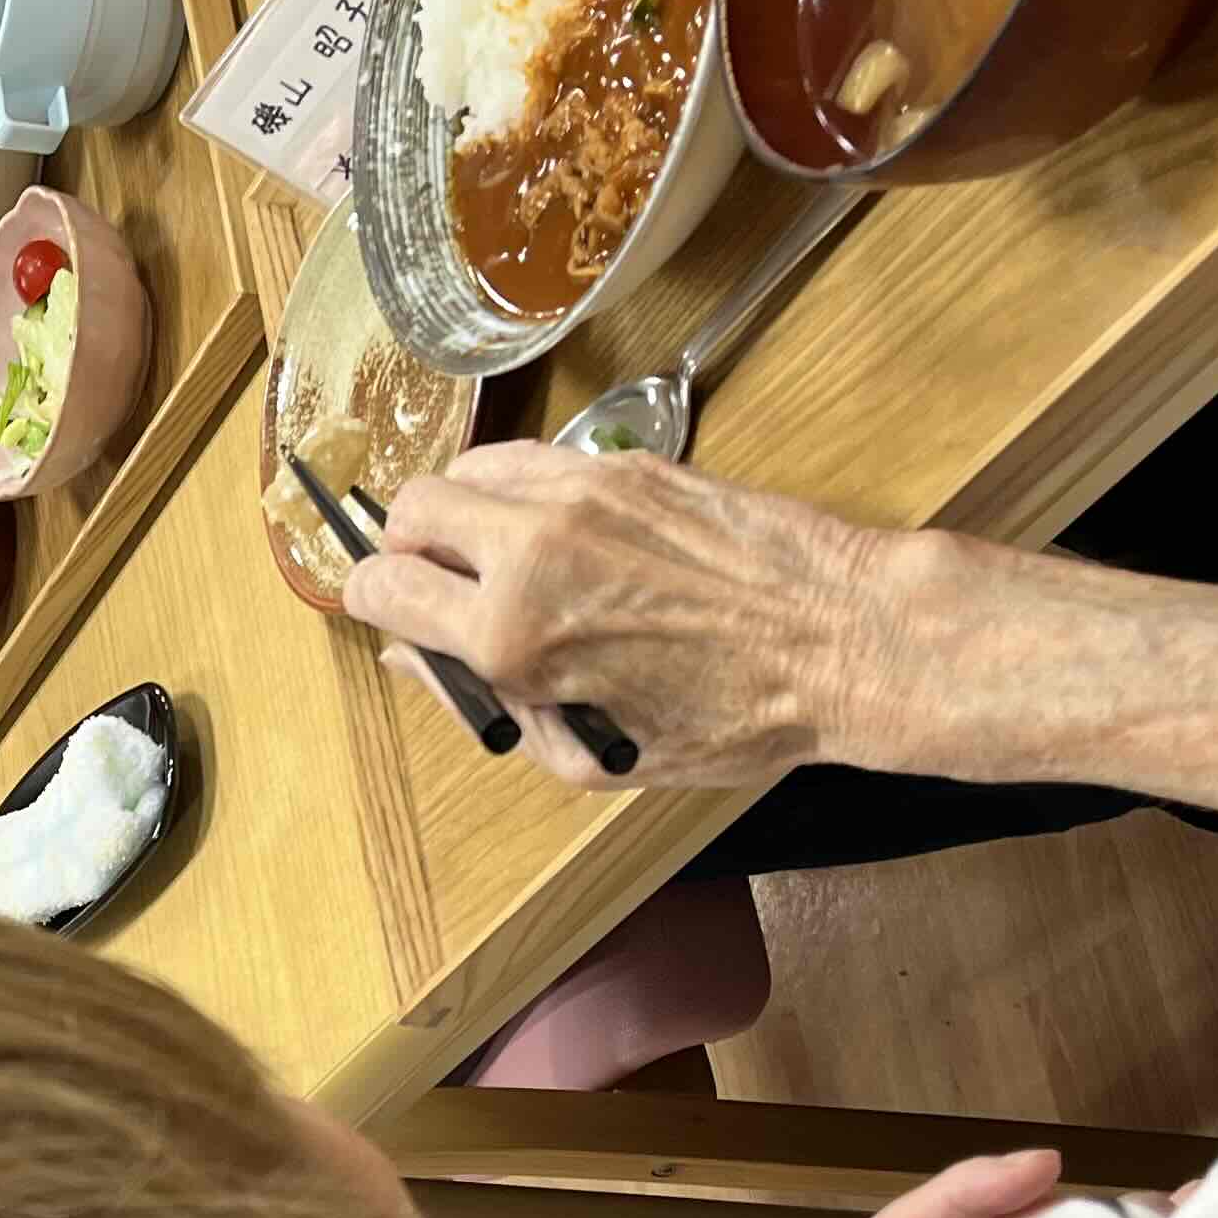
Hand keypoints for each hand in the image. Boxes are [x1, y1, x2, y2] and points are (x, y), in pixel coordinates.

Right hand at [340, 444, 887, 787]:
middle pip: (408, 512)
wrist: (842, 640)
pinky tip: (559, 530)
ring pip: (467, 470)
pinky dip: (523, 489)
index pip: (379, 588)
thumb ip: (490, 709)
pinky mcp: (628, 464)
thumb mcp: (592, 759)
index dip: (375, 605)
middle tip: (444, 584)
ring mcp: (579, 493)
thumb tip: (417, 660)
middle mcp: (531, 550)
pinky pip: (536, 458)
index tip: (396, 615)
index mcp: (511, 637)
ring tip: (500, 553)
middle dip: (410, 550)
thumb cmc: (730, 718)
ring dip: (464, 511)